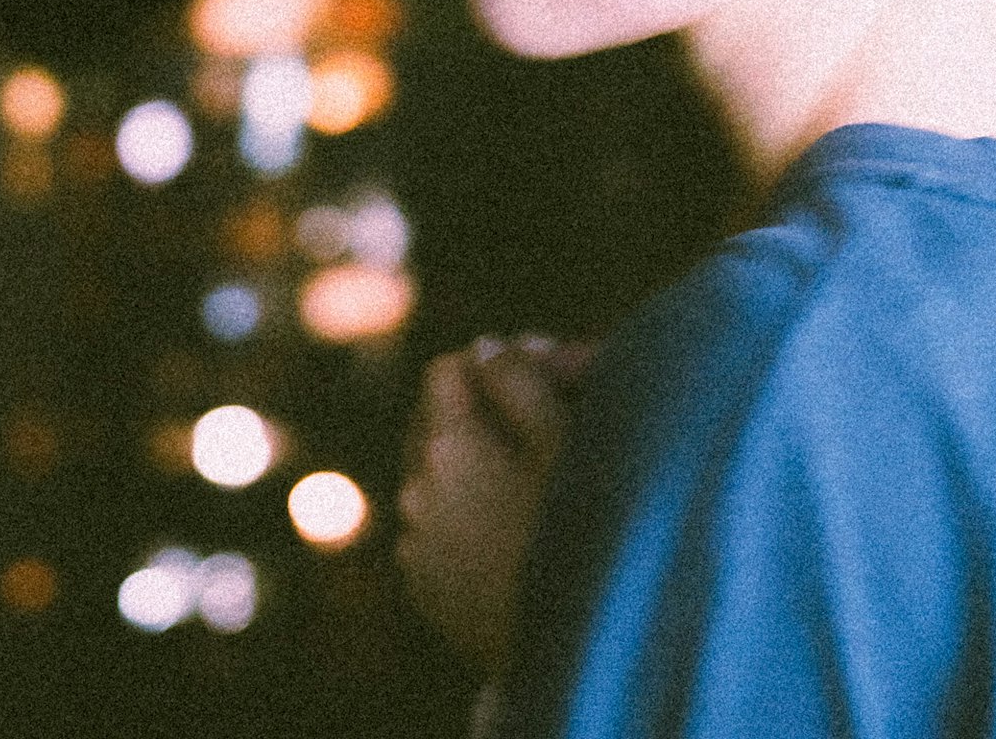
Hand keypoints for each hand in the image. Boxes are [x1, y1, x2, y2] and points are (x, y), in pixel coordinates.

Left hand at [394, 335, 597, 676]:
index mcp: (448, 445)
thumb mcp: (565, 443)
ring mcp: (414, 542)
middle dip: (476, 413)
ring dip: (468, 466)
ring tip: (527, 485)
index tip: (535, 376)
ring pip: (433, 476)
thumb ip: (520, 380)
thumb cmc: (581, 533)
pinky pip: (435, 528)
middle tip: (534, 427)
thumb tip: (485, 347)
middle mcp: (415, 489)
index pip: (448, 368)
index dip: (492, 363)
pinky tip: (510, 533)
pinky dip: (462, 518)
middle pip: (433, 420)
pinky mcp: (422, 585)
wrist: (569, 649)